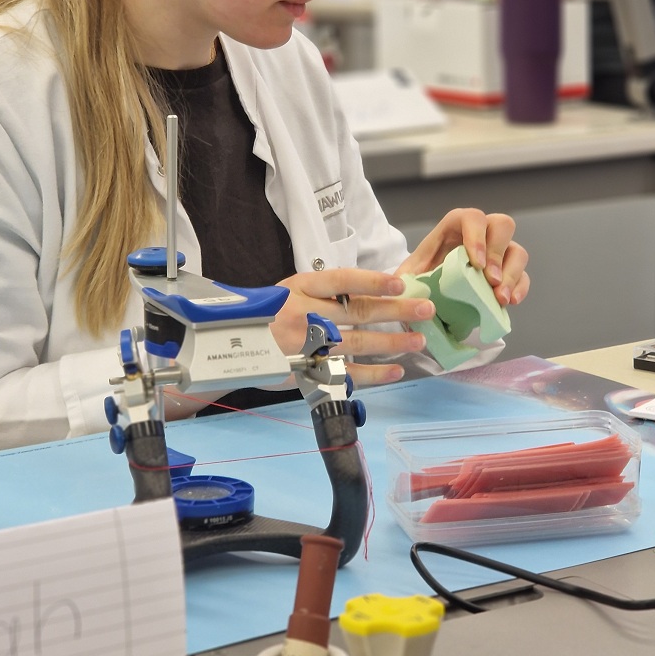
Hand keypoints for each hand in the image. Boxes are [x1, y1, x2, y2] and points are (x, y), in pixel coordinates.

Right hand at [272, 267, 437, 387]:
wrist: (228, 346)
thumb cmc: (266, 314)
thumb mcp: (289, 292)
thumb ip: (325, 292)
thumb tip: (374, 292)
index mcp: (299, 287)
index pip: (341, 281)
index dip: (372, 282)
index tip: (400, 282)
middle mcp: (304, 314)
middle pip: (357, 311)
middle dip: (396, 310)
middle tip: (426, 309)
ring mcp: (306, 345)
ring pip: (357, 342)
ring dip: (391, 342)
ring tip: (418, 340)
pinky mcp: (306, 371)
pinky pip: (346, 373)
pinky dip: (373, 373)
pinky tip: (396, 370)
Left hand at [395, 208, 529, 307]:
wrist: (432, 292)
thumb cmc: (422, 277)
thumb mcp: (409, 275)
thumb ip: (404, 277)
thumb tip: (398, 289)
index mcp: (456, 226)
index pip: (472, 218)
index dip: (477, 236)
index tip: (475, 263)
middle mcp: (482, 234)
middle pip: (502, 226)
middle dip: (497, 253)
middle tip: (490, 280)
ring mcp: (499, 253)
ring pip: (517, 251)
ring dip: (511, 274)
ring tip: (500, 297)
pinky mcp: (509, 273)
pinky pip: (523, 275)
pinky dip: (520, 288)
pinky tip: (510, 302)